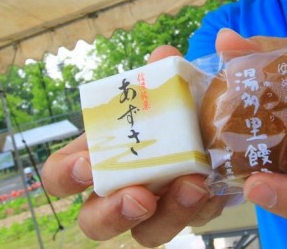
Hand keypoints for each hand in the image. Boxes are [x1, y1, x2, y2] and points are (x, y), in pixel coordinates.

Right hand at [41, 45, 227, 246]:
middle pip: (94, 222)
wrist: (225, 122)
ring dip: (168, 216)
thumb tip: (165, 54)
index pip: (61, 174)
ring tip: (193, 186)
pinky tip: (217, 184)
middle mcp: (122, 186)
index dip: (65, 175)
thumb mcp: (176, 81)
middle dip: (112, 214)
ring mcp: (157, 206)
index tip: (86, 166)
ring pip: (146, 234)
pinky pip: (193, 221)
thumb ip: (168, 69)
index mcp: (102, 153)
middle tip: (140, 196)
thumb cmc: (182, 103)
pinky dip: (205, 205)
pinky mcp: (191, 212)